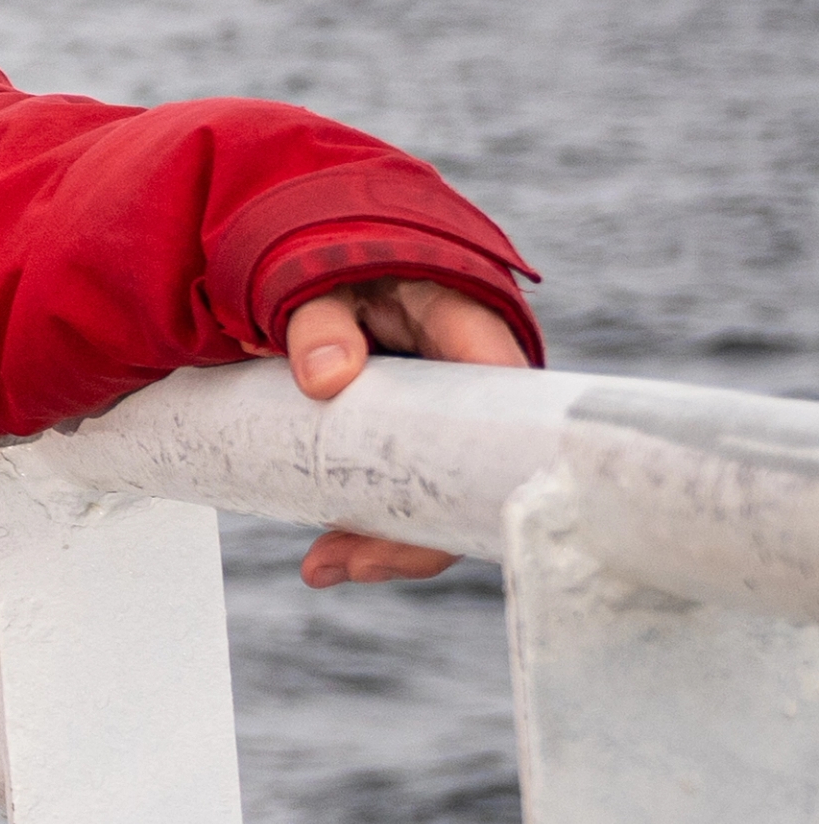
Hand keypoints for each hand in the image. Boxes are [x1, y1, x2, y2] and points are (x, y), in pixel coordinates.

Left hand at [278, 277, 526, 586]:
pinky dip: (366, 520)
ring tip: (322, 568)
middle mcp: (469, 382)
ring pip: (434, 492)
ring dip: (383, 539)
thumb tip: (326, 379)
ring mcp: (439, 413)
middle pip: (469, 473)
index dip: (480, 474)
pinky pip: (400, 485)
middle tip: (350, 564)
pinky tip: (328, 555)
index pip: (502, 408)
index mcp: (472, 330)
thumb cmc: (337, 255)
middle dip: (415, 533)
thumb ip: (322, 319)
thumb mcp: (326, 277)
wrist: (323, 255)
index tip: (433, 524)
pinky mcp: (405, 431)